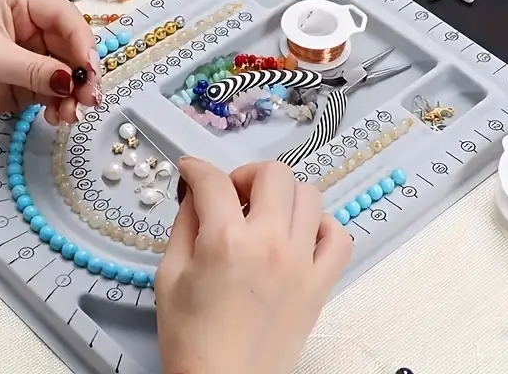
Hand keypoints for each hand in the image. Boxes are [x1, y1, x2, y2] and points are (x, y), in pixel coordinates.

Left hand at [0, 0, 100, 128]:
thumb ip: (35, 69)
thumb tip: (71, 82)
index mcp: (22, 5)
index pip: (65, 17)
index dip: (82, 41)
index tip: (89, 68)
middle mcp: (31, 28)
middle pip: (70, 48)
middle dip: (81, 74)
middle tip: (89, 98)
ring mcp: (28, 58)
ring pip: (64, 74)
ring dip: (73, 95)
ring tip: (71, 115)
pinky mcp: (23, 85)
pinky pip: (52, 94)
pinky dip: (59, 106)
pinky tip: (57, 117)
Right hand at [155, 158, 351, 373]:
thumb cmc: (191, 338)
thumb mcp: (169, 274)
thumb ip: (183, 223)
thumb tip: (195, 191)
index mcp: (226, 240)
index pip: (214, 181)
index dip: (196, 169)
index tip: (191, 172)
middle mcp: (269, 243)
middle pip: (273, 174)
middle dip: (245, 175)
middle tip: (231, 196)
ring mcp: (301, 263)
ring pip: (309, 195)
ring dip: (282, 195)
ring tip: (263, 215)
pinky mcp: (320, 285)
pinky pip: (337, 237)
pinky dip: (321, 226)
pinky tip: (298, 235)